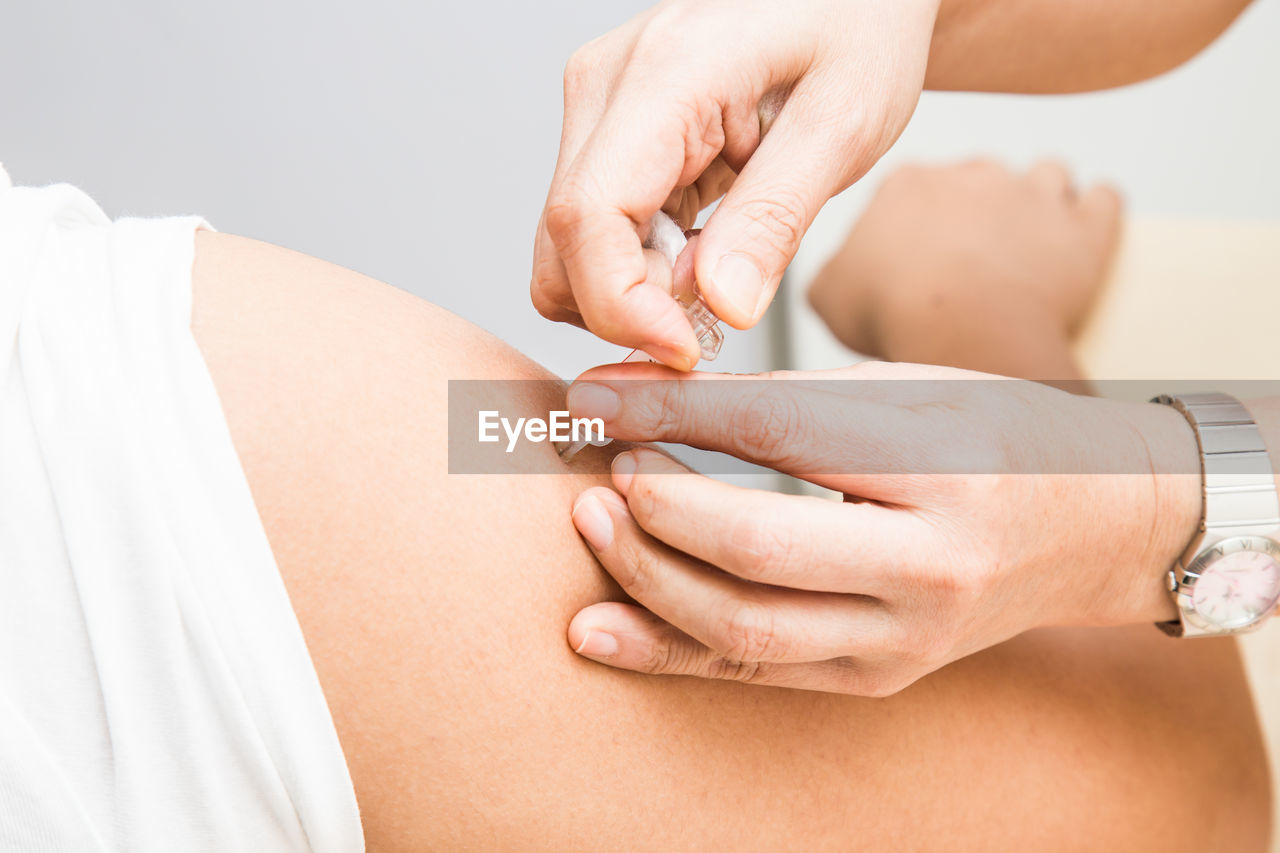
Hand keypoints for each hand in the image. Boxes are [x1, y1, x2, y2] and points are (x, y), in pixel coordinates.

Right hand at [531, 0, 939, 368]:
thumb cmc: (856, 25)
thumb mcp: (844, 124)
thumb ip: (775, 218)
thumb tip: (720, 306)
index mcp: (661, 77)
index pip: (587, 218)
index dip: (622, 307)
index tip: (685, 349)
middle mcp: (605, 88)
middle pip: (562, 245)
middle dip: (632, 305)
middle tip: (721, 304)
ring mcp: (597, 109)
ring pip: (568, 247)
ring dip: (638, 287)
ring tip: (722, 259)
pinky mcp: (607, 132)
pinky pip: (596, 229)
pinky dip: (643, 262)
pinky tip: (704, 239)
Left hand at [564, 361, 1199, 695]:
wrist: (1092, 528)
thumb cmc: (1000, 438)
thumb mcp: (907, 389)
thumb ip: (778, 394)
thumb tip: (645, 394)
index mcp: (945, 470)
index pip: (779, 434)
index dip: (670, 412)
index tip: (596, 396)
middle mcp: (931, 568)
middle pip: (757, 549)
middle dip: (655, 509)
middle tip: (599, 468)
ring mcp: (905, 639)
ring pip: (745, 628)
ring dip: (647, 580)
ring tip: (593, 525)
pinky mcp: (877, 677)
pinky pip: (756, 672)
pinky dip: (667, 651)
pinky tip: (598, 629)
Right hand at [807, 160, 1120, 375]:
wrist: (961, 332)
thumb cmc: (893, 313)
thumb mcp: (827, 294)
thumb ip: (834, 271)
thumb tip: (839, 273)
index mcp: (908, 183)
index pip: (913, 188)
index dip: (915, 222)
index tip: (915, 257)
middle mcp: (974, 174)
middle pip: (979, 178)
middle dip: (977, 210)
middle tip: (967, 259)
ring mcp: (1035, 195)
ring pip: (1045, 174)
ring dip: (1039, 201)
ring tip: (1028, 242)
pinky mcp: (1084, 227)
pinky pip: (1102, 200)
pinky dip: (1094, 212)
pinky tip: (1078, 235)